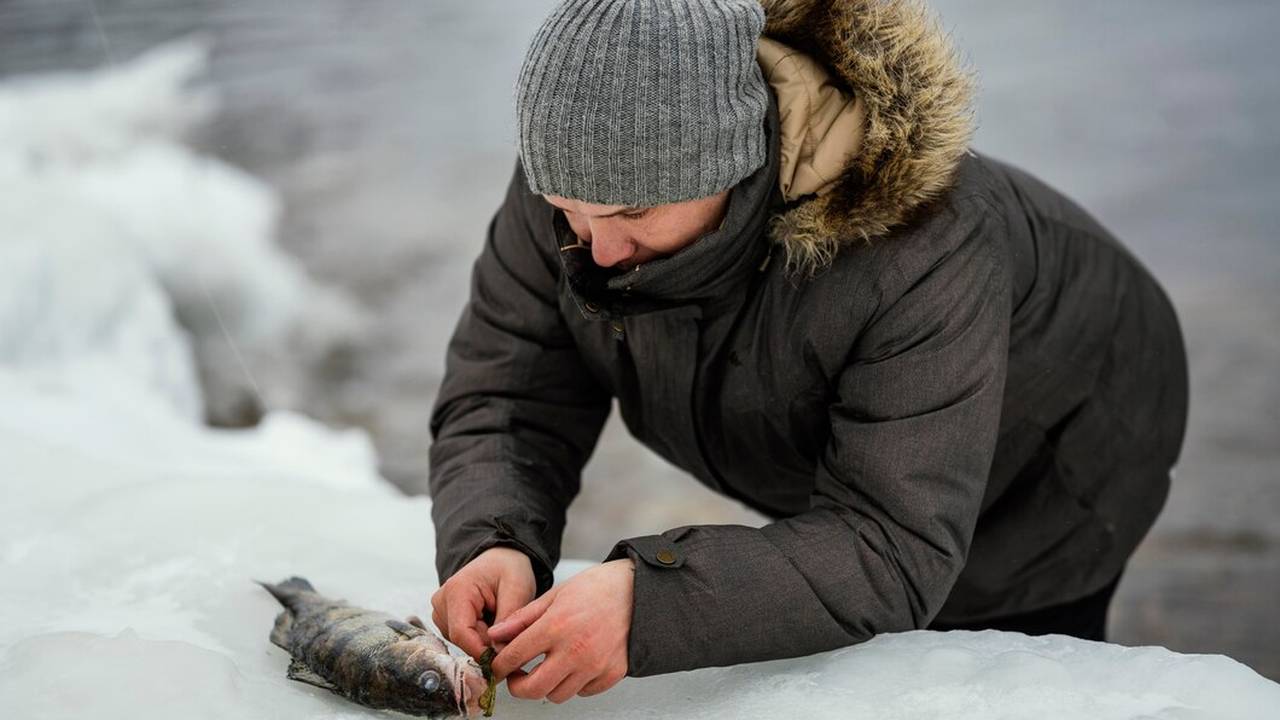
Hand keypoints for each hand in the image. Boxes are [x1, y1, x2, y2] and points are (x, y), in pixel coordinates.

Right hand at [430, 546, 535, 658]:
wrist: (501, 559)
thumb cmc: (509, 569)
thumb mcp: (517, 588)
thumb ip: (508, 620)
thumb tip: (498, 652)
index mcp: (457, 590)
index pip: (461, 633)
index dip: (481, 652)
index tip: (502, 661)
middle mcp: (442, 602)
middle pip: (461, 640)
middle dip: (487, 645)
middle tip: (511, 638)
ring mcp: (441, 611)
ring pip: (462, 642)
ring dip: (484, 641)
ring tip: (501, 623)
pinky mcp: (445, 619)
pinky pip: (463, 639)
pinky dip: (480, 637)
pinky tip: (492, 624)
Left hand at [487, 558, 633, 703]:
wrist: (639, 591)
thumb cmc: (598, 588)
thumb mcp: (555, 594)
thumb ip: (523, 618)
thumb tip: (496, 635)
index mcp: (556, 626)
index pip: (514, 657)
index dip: (500, 665)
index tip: (499, 666)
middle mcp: (575, 650)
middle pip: (533, 689)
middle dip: (518, 686)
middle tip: (518, 676)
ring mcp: (595, 665)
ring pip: (557, 695)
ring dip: (547, 685)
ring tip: (550, 667)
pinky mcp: (612, 673)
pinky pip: (584, 692)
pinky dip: (575, 684)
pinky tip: (574, 666)